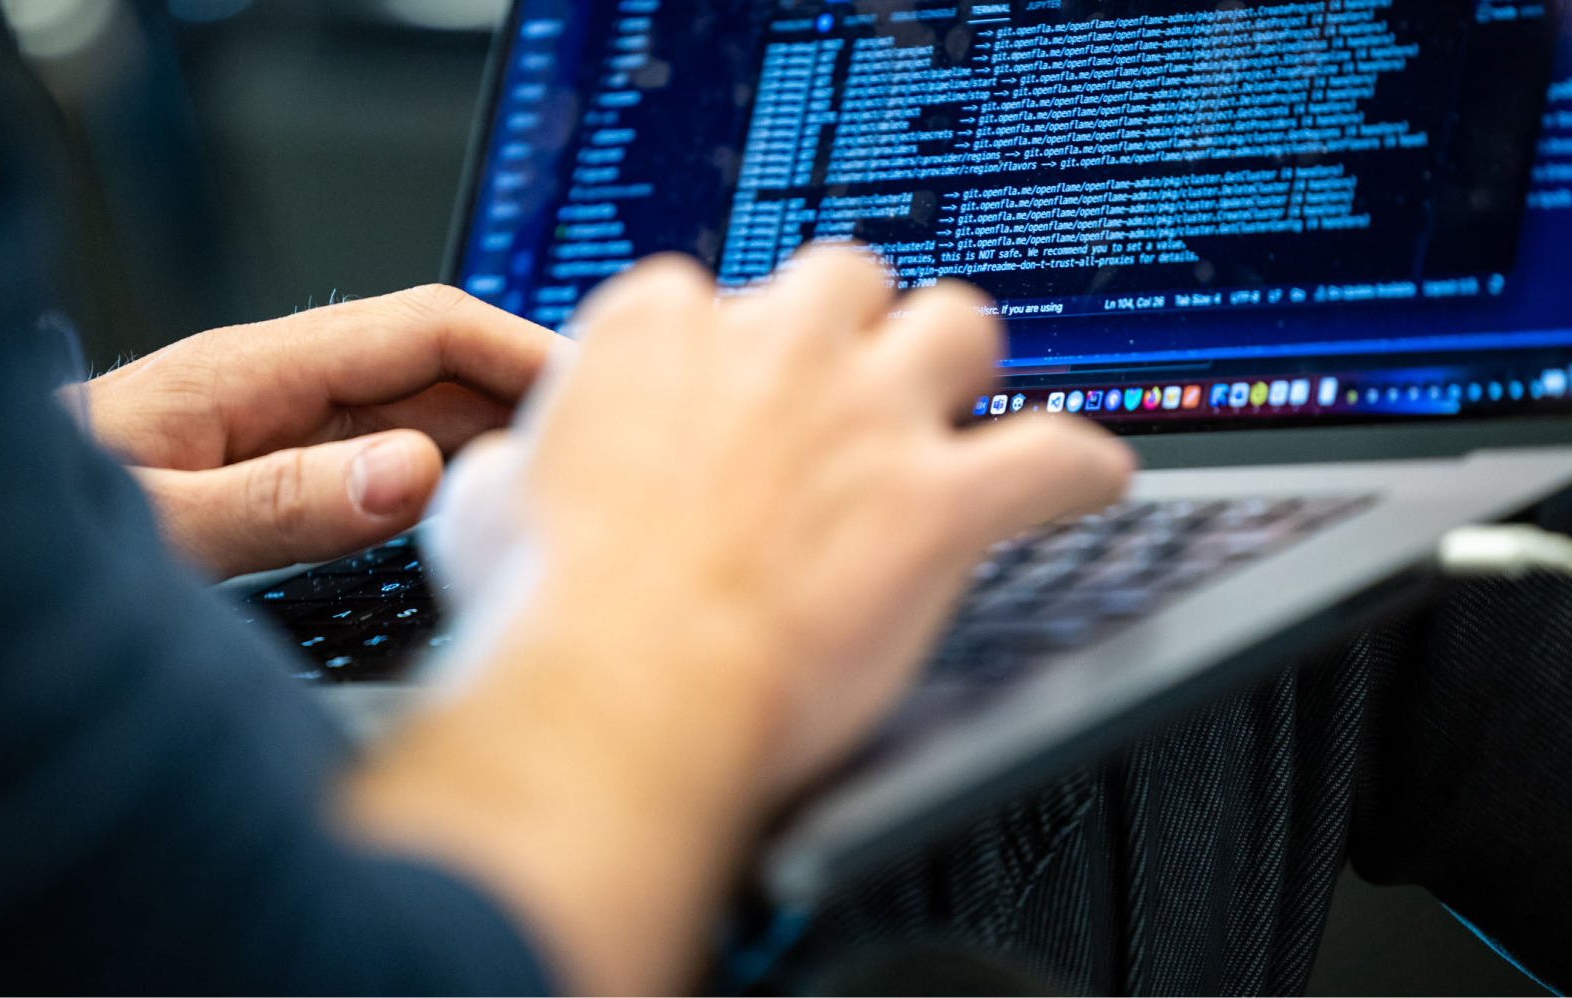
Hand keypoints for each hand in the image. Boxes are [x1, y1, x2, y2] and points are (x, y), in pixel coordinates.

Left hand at [78, 286, 560, 578]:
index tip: (591, 388)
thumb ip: (282, 502)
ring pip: (428, 413)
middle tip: (618, 444)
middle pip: (441, 367)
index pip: (425, 328)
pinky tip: (496, 514)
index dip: (518, 347)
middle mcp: (288, 388)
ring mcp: (293, 428)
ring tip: (580, 481)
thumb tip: (410, 475)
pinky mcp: (291, 470)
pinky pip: (397, 461)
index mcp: (262, 370)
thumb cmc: (57, 520)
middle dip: (530, 392)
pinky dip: (459, 478)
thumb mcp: (164, 524)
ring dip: (503, 438)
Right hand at [343, 249, 1133, 993]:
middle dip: (855, 328)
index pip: (713, 297)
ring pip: (960, 325)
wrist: (620, 693)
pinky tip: (1084, 484)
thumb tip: (515, 475)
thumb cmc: (548, 613)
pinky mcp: (941, 502)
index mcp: (660, 334)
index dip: (730, 354)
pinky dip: (1077, 470)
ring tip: (961, 410)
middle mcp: (775, 350)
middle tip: (849, 388)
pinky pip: (1056, 455)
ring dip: (962, 366)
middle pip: (848, 281)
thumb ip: (521, 465)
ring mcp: (867, 417)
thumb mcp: (488, 510)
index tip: (733, 400)